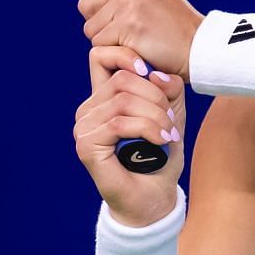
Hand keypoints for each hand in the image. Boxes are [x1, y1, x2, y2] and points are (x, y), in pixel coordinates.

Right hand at [74, 44, 186, 223]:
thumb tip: (156, 73)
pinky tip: (161, 141)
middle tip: (171, 121)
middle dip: (155, 96)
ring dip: (155, 116)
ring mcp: (83, 128)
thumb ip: (167, 89)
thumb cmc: (160, 157)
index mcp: (103, 98)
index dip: (127, 56)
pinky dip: (147, 129)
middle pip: (121, 79)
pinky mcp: (86, 146)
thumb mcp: (170, 114)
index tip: (151, 73)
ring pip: (122, 101)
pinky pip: (119, 124)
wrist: (154, 198)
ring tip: (170, 135)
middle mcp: (88, 110)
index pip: (100, 56)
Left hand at [77, 0, 204, 80]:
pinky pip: (99, 44)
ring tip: (132, 38)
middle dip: (98, 20)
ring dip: (106, 39)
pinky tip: (135, 48)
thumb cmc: (173, 25)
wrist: (197, 47)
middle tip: (125, 28)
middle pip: (85, 2)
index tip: (109, 6)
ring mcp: (130, 0)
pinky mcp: (129, 24)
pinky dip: (114, 51)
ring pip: (90, 26)